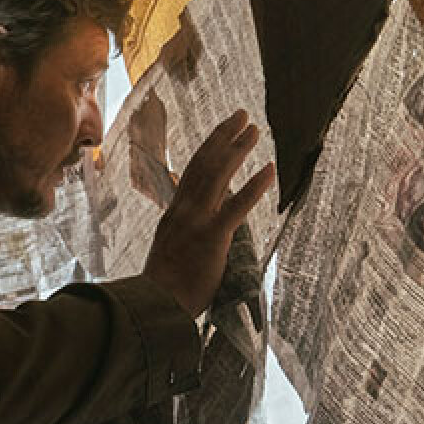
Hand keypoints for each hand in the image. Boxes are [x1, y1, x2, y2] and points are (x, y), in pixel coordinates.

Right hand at [138, 110, 275, 317]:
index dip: (209, 147)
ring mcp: (197, 221)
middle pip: (205, 163)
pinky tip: (269, 169)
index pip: (193, 171)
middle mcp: (184, 210)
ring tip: (254, 130)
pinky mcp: (211, 238)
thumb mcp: (170, 250)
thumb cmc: (163, 288)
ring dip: (237, 150)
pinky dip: (254, 186)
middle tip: (241, 115)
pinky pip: (236, 207)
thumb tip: (191, 224)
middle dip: (224, 136)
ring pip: (218, 175)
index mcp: (175, 213)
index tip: (223, 131)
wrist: (154, 307)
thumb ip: (182, 231)